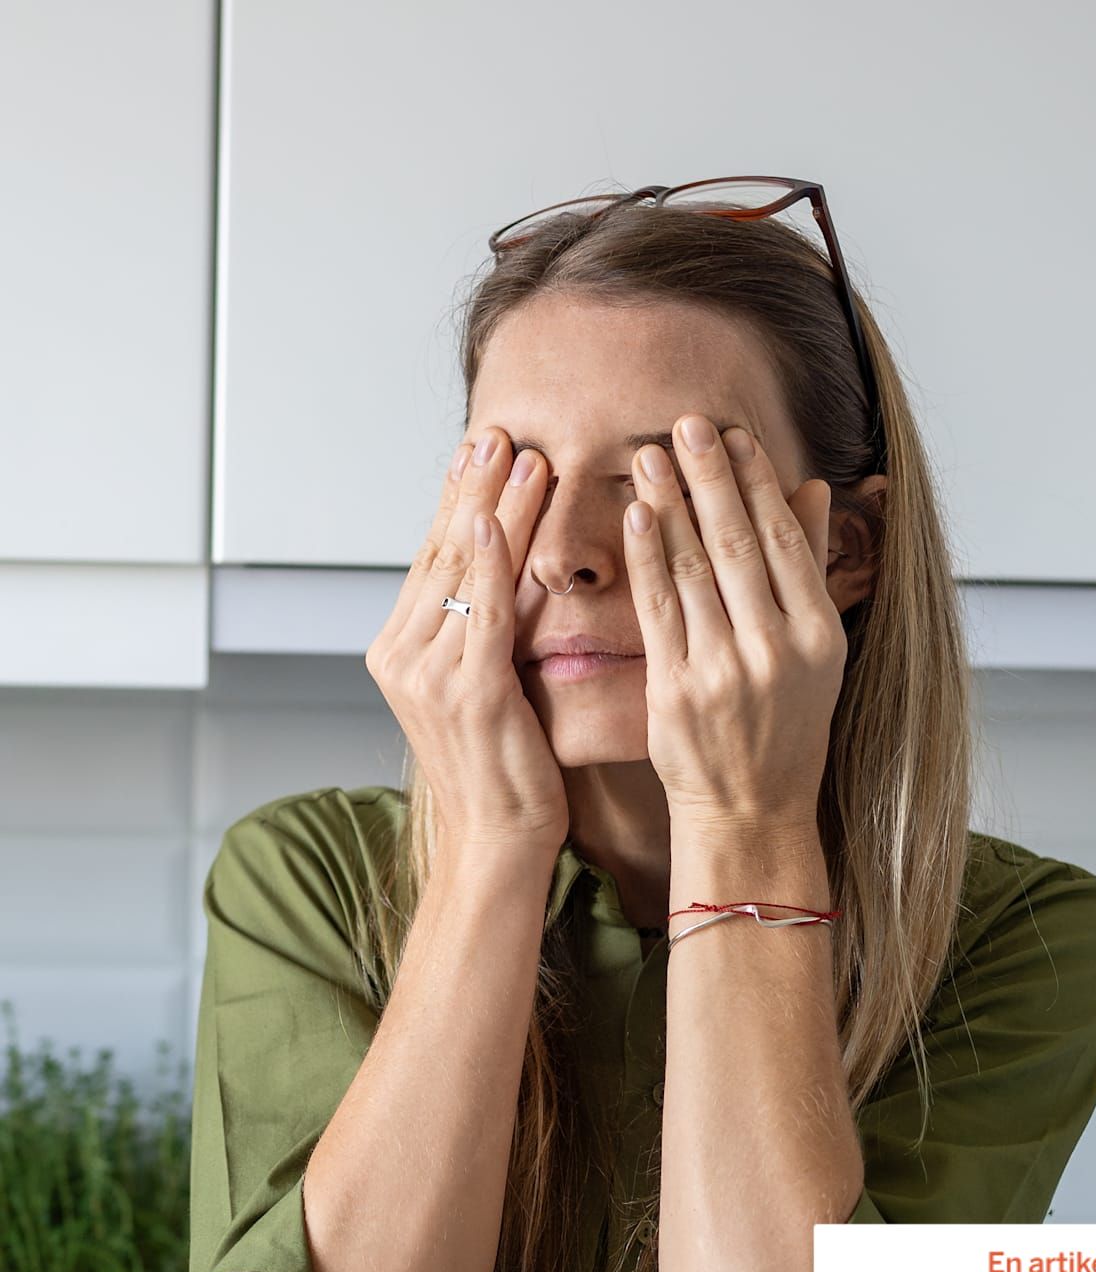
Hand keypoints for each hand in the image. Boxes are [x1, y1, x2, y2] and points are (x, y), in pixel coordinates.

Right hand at [366, 430, 568, 854]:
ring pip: (461, 571)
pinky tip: (494, 521)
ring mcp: (428, 674)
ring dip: (490, 508)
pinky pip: (478, 613)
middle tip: (497, 432)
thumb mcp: (484, 685)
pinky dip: (486, 564)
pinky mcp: (466, 692)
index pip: (433, 559)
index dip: (457, 501)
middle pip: (442, 553)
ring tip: (517, 456)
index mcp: (401, 652)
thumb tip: (508, 569)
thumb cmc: (501, 768)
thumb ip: (484, 628)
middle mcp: (403, 656)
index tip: (480, 451)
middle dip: (472, 489)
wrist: (496, 838)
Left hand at [621, 415, 847, 831]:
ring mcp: (724, 671)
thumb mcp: (819, 651)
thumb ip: (811, 567)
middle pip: (738, 544)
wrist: (751, 808)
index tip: (732, 434)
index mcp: (819, 636)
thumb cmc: (786, 725)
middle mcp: (776, 650)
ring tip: (650, 454)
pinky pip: (658, 610)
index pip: (785, 540)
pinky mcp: (676, 691)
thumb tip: (810, 487)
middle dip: (709, 477)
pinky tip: (637, 514)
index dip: (756, 482)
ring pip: (694, 569)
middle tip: (685, 422)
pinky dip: (647, 557)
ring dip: (670, 504)